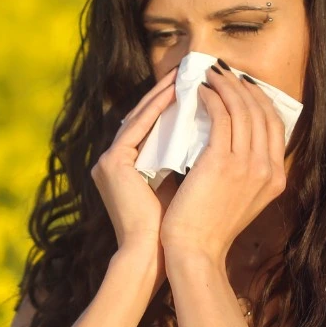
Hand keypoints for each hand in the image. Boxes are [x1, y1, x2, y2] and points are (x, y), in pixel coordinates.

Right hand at [91, 65, 178, 251]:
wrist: (153, 256)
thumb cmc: (172, 228)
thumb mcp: (179, 185)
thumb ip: (186, 159)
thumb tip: (216, 135)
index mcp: (125, 167)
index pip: (150, 127)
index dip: (169, 105)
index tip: (194, 87)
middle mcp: (112, 161)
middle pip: (143, 117)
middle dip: (165, 93)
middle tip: (189, 71)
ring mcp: (109, 161)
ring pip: (139, 117)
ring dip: (161, 94)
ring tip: (183, 75)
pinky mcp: (113, 164)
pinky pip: (138, 128)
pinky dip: (156, 109)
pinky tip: (175, 93)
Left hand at [158, 61, 287, 263]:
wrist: (195, 250)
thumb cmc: (209, 228)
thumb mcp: (241, 199)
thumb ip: (246, 172)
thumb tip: (236, 143)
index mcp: (276, 178)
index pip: (275, 126)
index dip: (259, 101)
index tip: (242, 85)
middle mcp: (267, 168)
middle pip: (262, 112)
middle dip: (243, 86)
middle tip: (224, 71)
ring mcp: (247, 164)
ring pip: (242, 109)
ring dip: (226, 85)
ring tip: (210, 74)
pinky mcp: (222, 161)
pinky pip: (221, 117)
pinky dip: (212, 99)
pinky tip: (200, 92)